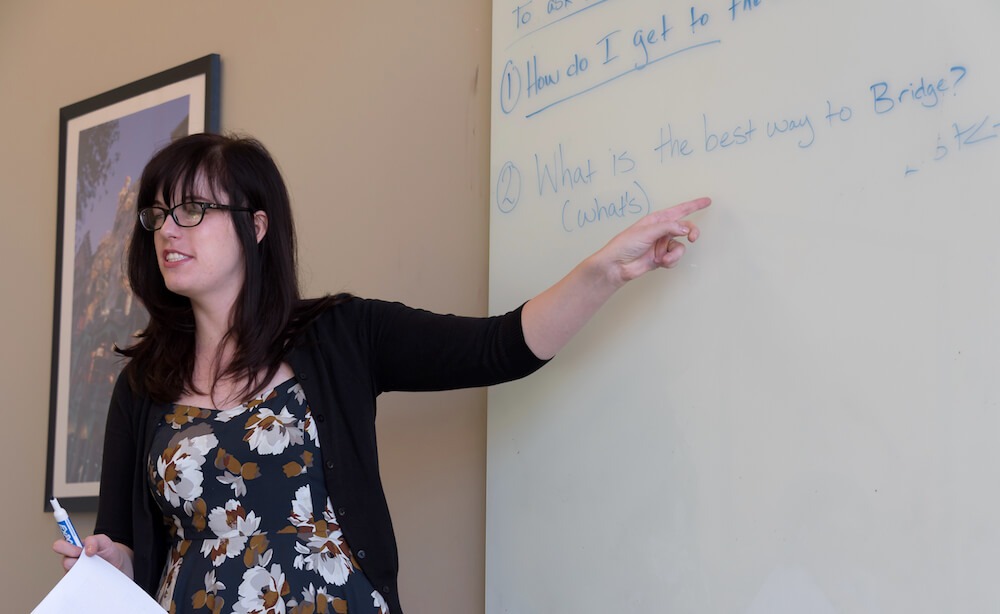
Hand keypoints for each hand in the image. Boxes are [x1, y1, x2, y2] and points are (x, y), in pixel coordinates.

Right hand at [52, 534, 133, 578]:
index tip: (78, 551)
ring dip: (84, 573)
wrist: (118, 565)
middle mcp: (71, 562)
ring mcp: (75, 574)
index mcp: (73, 549)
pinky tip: (95, 580)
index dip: (65, 547)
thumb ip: (94, 540)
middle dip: (76, 561)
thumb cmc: (107, 551)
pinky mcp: (80, 585)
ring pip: (72, 576)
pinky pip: (78, 587)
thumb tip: (87, 550)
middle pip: (65, 562)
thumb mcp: (103, 541)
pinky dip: (87, 584)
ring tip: (96, 570)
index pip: (59, 546)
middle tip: (89, 561)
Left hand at [521, 196, 710, 358]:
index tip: (707, 201)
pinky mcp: (662, 258)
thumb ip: (668, 228)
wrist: (617, 265)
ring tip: (664, 258)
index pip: (679, 210)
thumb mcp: (647, 231)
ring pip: (680, 246)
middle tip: (693, 238)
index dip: (694, 205)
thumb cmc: (625, 244)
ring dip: (675, 253)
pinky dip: (671, 261)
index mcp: (657, 220)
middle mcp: (661, 231)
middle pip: (685, 228)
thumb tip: (686, 228)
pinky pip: (675, 258)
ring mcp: (662, 245)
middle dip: (691, 233)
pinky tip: (661, 262)